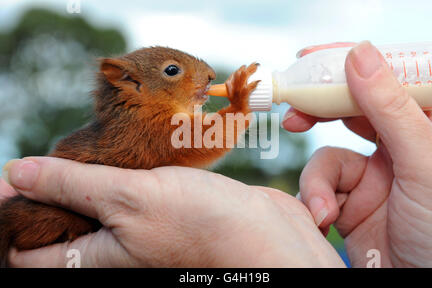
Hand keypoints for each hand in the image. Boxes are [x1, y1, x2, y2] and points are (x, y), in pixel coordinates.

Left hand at [1, 157, 344, 266]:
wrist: (263, 232)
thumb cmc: (202, 223)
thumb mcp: (129, 198)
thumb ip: (72, 185)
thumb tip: (16, 173)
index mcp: (95, 258)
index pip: (29, 253)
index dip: (12, 217)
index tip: (11, 181)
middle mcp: (113, 248)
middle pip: (60, 225)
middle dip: (47, 192)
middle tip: (48, 158)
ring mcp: (137, 229)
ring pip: (93, 206)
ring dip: (83, 179)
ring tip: (81, 150)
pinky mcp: (159, 211)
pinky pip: (125, 194)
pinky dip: (116, 174)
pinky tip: (119, 154)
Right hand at [282, 41, 431, 266]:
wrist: (419, 287)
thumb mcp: (425, 163)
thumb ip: (391, 108)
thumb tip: (359, 54)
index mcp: (430, 125)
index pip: (387, 79)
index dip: (349, 64)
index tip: (312, 59)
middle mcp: (399, 144)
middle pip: (350, 108)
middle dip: (319, 109)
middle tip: (292, 107)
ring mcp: (371, 172)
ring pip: (327, 153)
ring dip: (318, 179)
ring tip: (324, 208)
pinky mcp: (348, 198)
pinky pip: (319, 184)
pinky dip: (315, 199)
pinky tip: (326, 219)